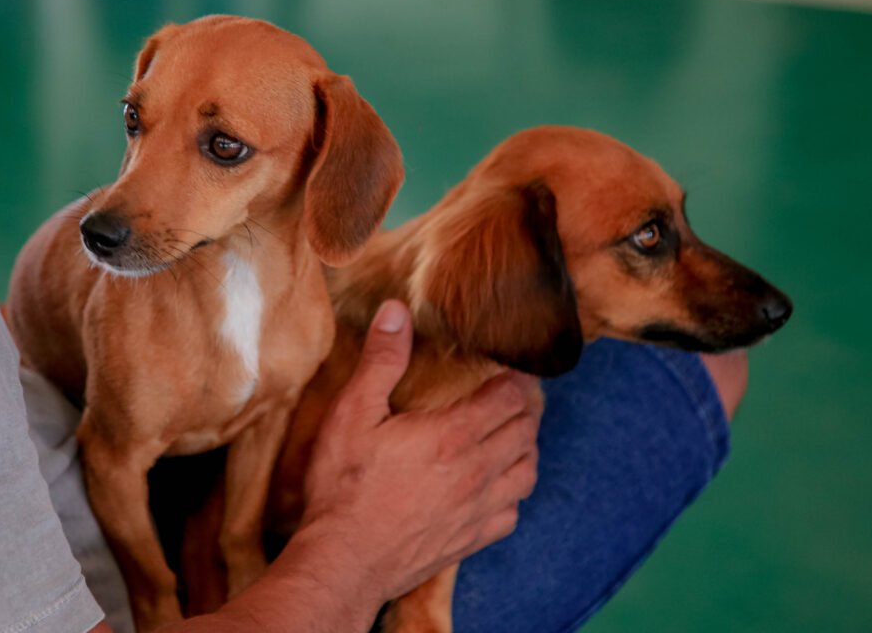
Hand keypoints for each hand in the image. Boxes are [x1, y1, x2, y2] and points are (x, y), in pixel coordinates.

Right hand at [298, 300, 542, 602]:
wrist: (344, 561)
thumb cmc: (344, 486)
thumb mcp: (352, 413)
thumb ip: (381, 360)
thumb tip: (396, 311)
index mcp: (452, 435)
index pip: (510, 398)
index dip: (516, 378)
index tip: (511, 368)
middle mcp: (476, 472)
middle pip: (526, 432)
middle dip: (524, 408)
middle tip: (512, 395)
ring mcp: (478, 510)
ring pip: (527, 472)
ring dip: (525, 448)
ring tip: (510, 435)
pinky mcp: (471, 540)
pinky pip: (512, 513)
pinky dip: (512, 493)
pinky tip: (494, 486)